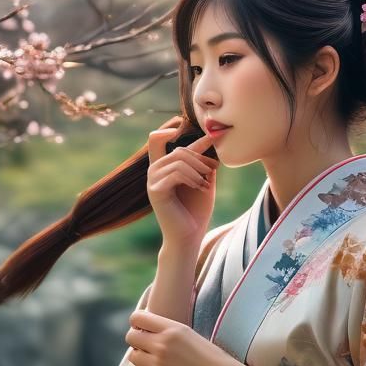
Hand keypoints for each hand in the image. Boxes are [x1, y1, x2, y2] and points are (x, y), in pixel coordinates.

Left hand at [125, 309, 231, 365]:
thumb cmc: (205, 352)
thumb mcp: (186, 331)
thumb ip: (165, 328)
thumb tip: (143, 328)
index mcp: (171, 328)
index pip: (137, 318)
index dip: (136, 322)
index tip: (142, 327)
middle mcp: (161, 343)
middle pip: (130, 336)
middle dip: (137, 339)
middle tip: (147, 344)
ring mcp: (157, 362)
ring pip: (133, 355)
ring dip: (140, 356)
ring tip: (153, 358)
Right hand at [146, 115, 218, 245]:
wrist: (189, 236)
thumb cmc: (196, 211)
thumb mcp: (203, 181)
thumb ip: (203, 162)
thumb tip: (210, 138)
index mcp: (162, 168)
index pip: (158, 139)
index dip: (171, 128)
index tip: (190, 131)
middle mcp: (154, 172)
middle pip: (177, 149)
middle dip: (200, 157)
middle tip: (213, 171)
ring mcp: (152, 181)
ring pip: (178, 159)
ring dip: (198, 169)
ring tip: (206, 183)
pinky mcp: (155, 191)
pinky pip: (176, 172)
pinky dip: (192, 178)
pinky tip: (201, 188)